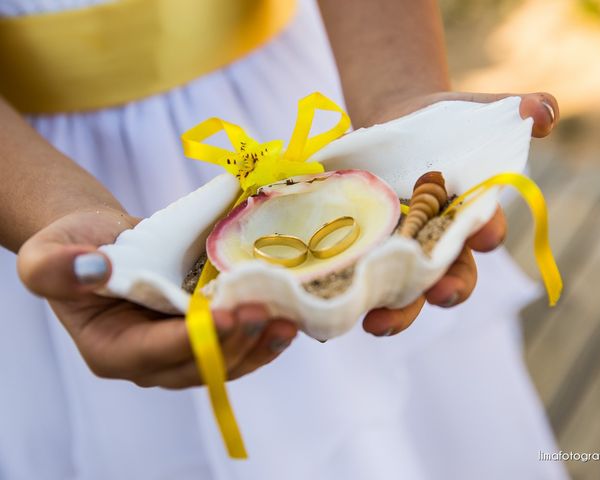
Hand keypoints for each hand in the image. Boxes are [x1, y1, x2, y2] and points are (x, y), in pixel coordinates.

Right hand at [17, 208, 296, 386]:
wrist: (103, 242)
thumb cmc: (74, 248)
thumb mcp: (48, 253)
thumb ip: (57, 268)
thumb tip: (94, 269)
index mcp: (110, 350)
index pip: (152, 353)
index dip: (190, 339)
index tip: (224, 316)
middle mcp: (150, 361)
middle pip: (198, 365)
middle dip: (235, 342)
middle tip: (266, 312)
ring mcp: (180, 351)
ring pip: (224, 363)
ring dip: (258, 345)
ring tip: (288, 321)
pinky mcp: (203, 335)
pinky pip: (235, 346)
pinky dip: (261, 336)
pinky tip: (287, 319)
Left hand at [362, 91, 558, 335]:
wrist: (395, 124)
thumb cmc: (445, 123)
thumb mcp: (478, 111)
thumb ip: (514, 109)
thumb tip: (543, 113)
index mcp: (470, 216)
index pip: (485, 231)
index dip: (486, 234)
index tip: (483, 236)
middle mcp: (440, 242)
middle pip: (450, 276)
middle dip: (448, 288)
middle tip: (439, 293)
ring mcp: (402, 249)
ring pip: (406, 290)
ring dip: (397, 311)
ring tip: (378, 323)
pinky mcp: (368, 247)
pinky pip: (363, 277)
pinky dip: (353, 294)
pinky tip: (335, 305)